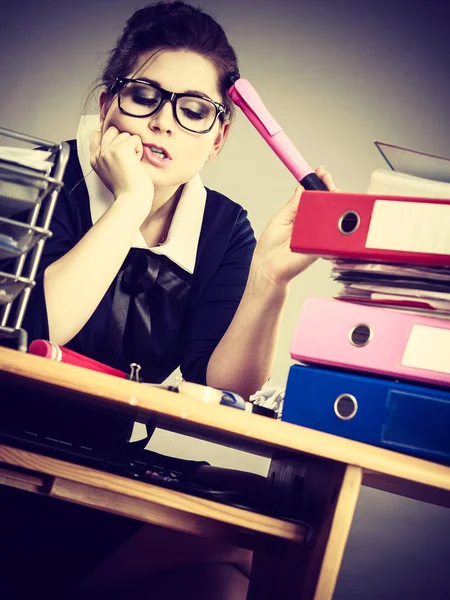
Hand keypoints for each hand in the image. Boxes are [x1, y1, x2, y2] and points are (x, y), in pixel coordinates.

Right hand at [90, 126, 153, 215]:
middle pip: (112, 130)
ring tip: (132, 163)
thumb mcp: (109, 172)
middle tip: (128, 159)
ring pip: (125, 134)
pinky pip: (135, 138)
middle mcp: (99, 154)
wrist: (131, 200)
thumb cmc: (126, 189)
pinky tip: (136, 162)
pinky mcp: (121, 150)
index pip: (96, 134)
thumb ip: (107, 156)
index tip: (119, 151)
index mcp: (94, 159)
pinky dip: (139, 149)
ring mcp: (109, 150)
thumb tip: (115, 139)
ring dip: (133, 147)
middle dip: (124, 141)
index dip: (110, 137)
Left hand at [252, 166, 337, 285]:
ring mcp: (318, 234)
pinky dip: (333, 219)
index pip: (313, 197)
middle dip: (328, 188)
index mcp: (300, 216)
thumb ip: (294, 204)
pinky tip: (331, 209)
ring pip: (332, 215)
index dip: (317, 184)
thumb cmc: (270, 248)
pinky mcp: (322, 245)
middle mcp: (311, 224)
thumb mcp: (281, 218)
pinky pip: (331, 230)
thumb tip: (302, 187)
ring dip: (333, 201)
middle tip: (325, 177)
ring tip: (330, 189)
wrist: (269, 268)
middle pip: (326, 203)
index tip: (319, 172)